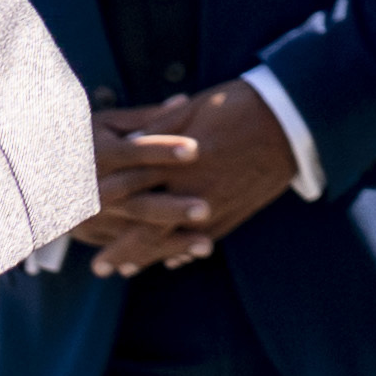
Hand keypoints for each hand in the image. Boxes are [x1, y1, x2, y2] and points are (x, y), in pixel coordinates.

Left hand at [69, 85, 301, 271]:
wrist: (291, 119)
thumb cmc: (239, 105)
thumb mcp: (192, 110)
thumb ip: (158, 131)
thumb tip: (128, 146)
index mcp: (178, 162)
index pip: (132, 190)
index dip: (106, 207)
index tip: (84, 220)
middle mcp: (194, 190)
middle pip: (149, 228)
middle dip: (123, 250)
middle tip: (99, 267)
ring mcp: (217, 206)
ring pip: (176, 241)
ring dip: (150, 258)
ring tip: (127, 270)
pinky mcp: (236, 212)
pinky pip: (205, 240)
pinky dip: (184, 251)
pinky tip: (172, 260)